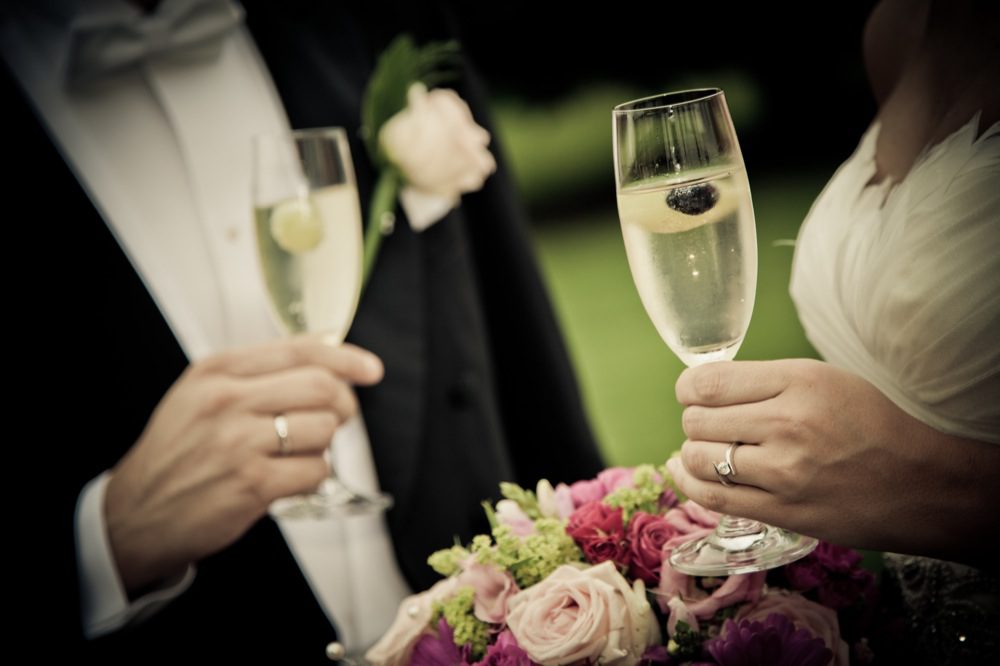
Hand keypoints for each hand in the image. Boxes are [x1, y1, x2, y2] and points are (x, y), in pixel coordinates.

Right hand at [104, 336, 383, 594]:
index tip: (370, 369)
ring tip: (297, 454)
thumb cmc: (176, 454)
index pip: (298, 350)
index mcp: (216, 371)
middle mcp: (227, 401)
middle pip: (320, 386)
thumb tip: (325, 355)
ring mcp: (239, 443)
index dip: (345, 357)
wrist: (134, 514)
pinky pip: (315, 470)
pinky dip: (313, 476)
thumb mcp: (201, 395)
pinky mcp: (252, 484)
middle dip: (344, 403)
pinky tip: (288, 479)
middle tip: (341, 417)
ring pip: (324, 429)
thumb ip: (257, 373)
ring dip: (324, 445)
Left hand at [667, 359, 998, 563]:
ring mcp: (784, 473)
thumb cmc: (870, 424)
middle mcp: (788, 425)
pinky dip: (690, 483)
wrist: (920, 484)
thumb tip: (702, 388)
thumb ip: (765, 382)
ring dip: (693, 453)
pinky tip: (686, 472)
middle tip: (710, 424)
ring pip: (698, 459)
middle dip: (695, 420)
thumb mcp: (824, 379)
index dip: (688, 388)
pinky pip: (713, 498)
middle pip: (697, 421)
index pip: (709, 383)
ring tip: (708, 449)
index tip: (692, 392)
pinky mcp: (782, 512)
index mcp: (799, 382)